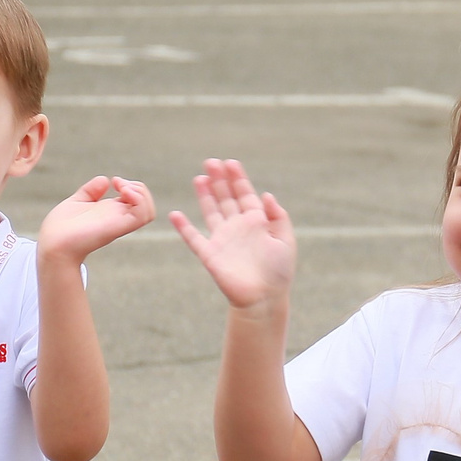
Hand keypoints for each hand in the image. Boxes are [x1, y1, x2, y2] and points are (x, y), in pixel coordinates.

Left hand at [38, 176, 155, 263]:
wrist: (52, 243)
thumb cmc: (60, 228)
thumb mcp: (77, 202)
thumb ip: (91, 192)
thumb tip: (104, 180)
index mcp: (111, 213)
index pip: (136, 201)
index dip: (131, 186)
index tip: (114, 181)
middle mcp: (118, 218)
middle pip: (146, 204)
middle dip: (138, 187)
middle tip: (118, 183)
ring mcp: (120, 223)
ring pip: (149, 210)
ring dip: (141, 193)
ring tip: (122, 187)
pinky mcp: (118, 227)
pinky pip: (143, 215)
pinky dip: (139, 200)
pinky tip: (123, 192)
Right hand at [169, 158, 296, 313]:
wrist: (264, 299)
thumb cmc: (278, 272)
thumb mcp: (285, 241)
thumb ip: (278, 217)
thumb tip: (266, 194)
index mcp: (256, 222)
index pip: (245, 194)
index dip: (238, 178)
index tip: (230, 163)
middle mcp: (237, 227)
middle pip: (226, 198)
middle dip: (219, 180)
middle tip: (211, 162)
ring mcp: (222, 239)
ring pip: (211, 211)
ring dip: (204, 195)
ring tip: (199, 178)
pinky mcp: (210, 255)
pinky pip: (193, 238)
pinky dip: (183, 227)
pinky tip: (175, 214)